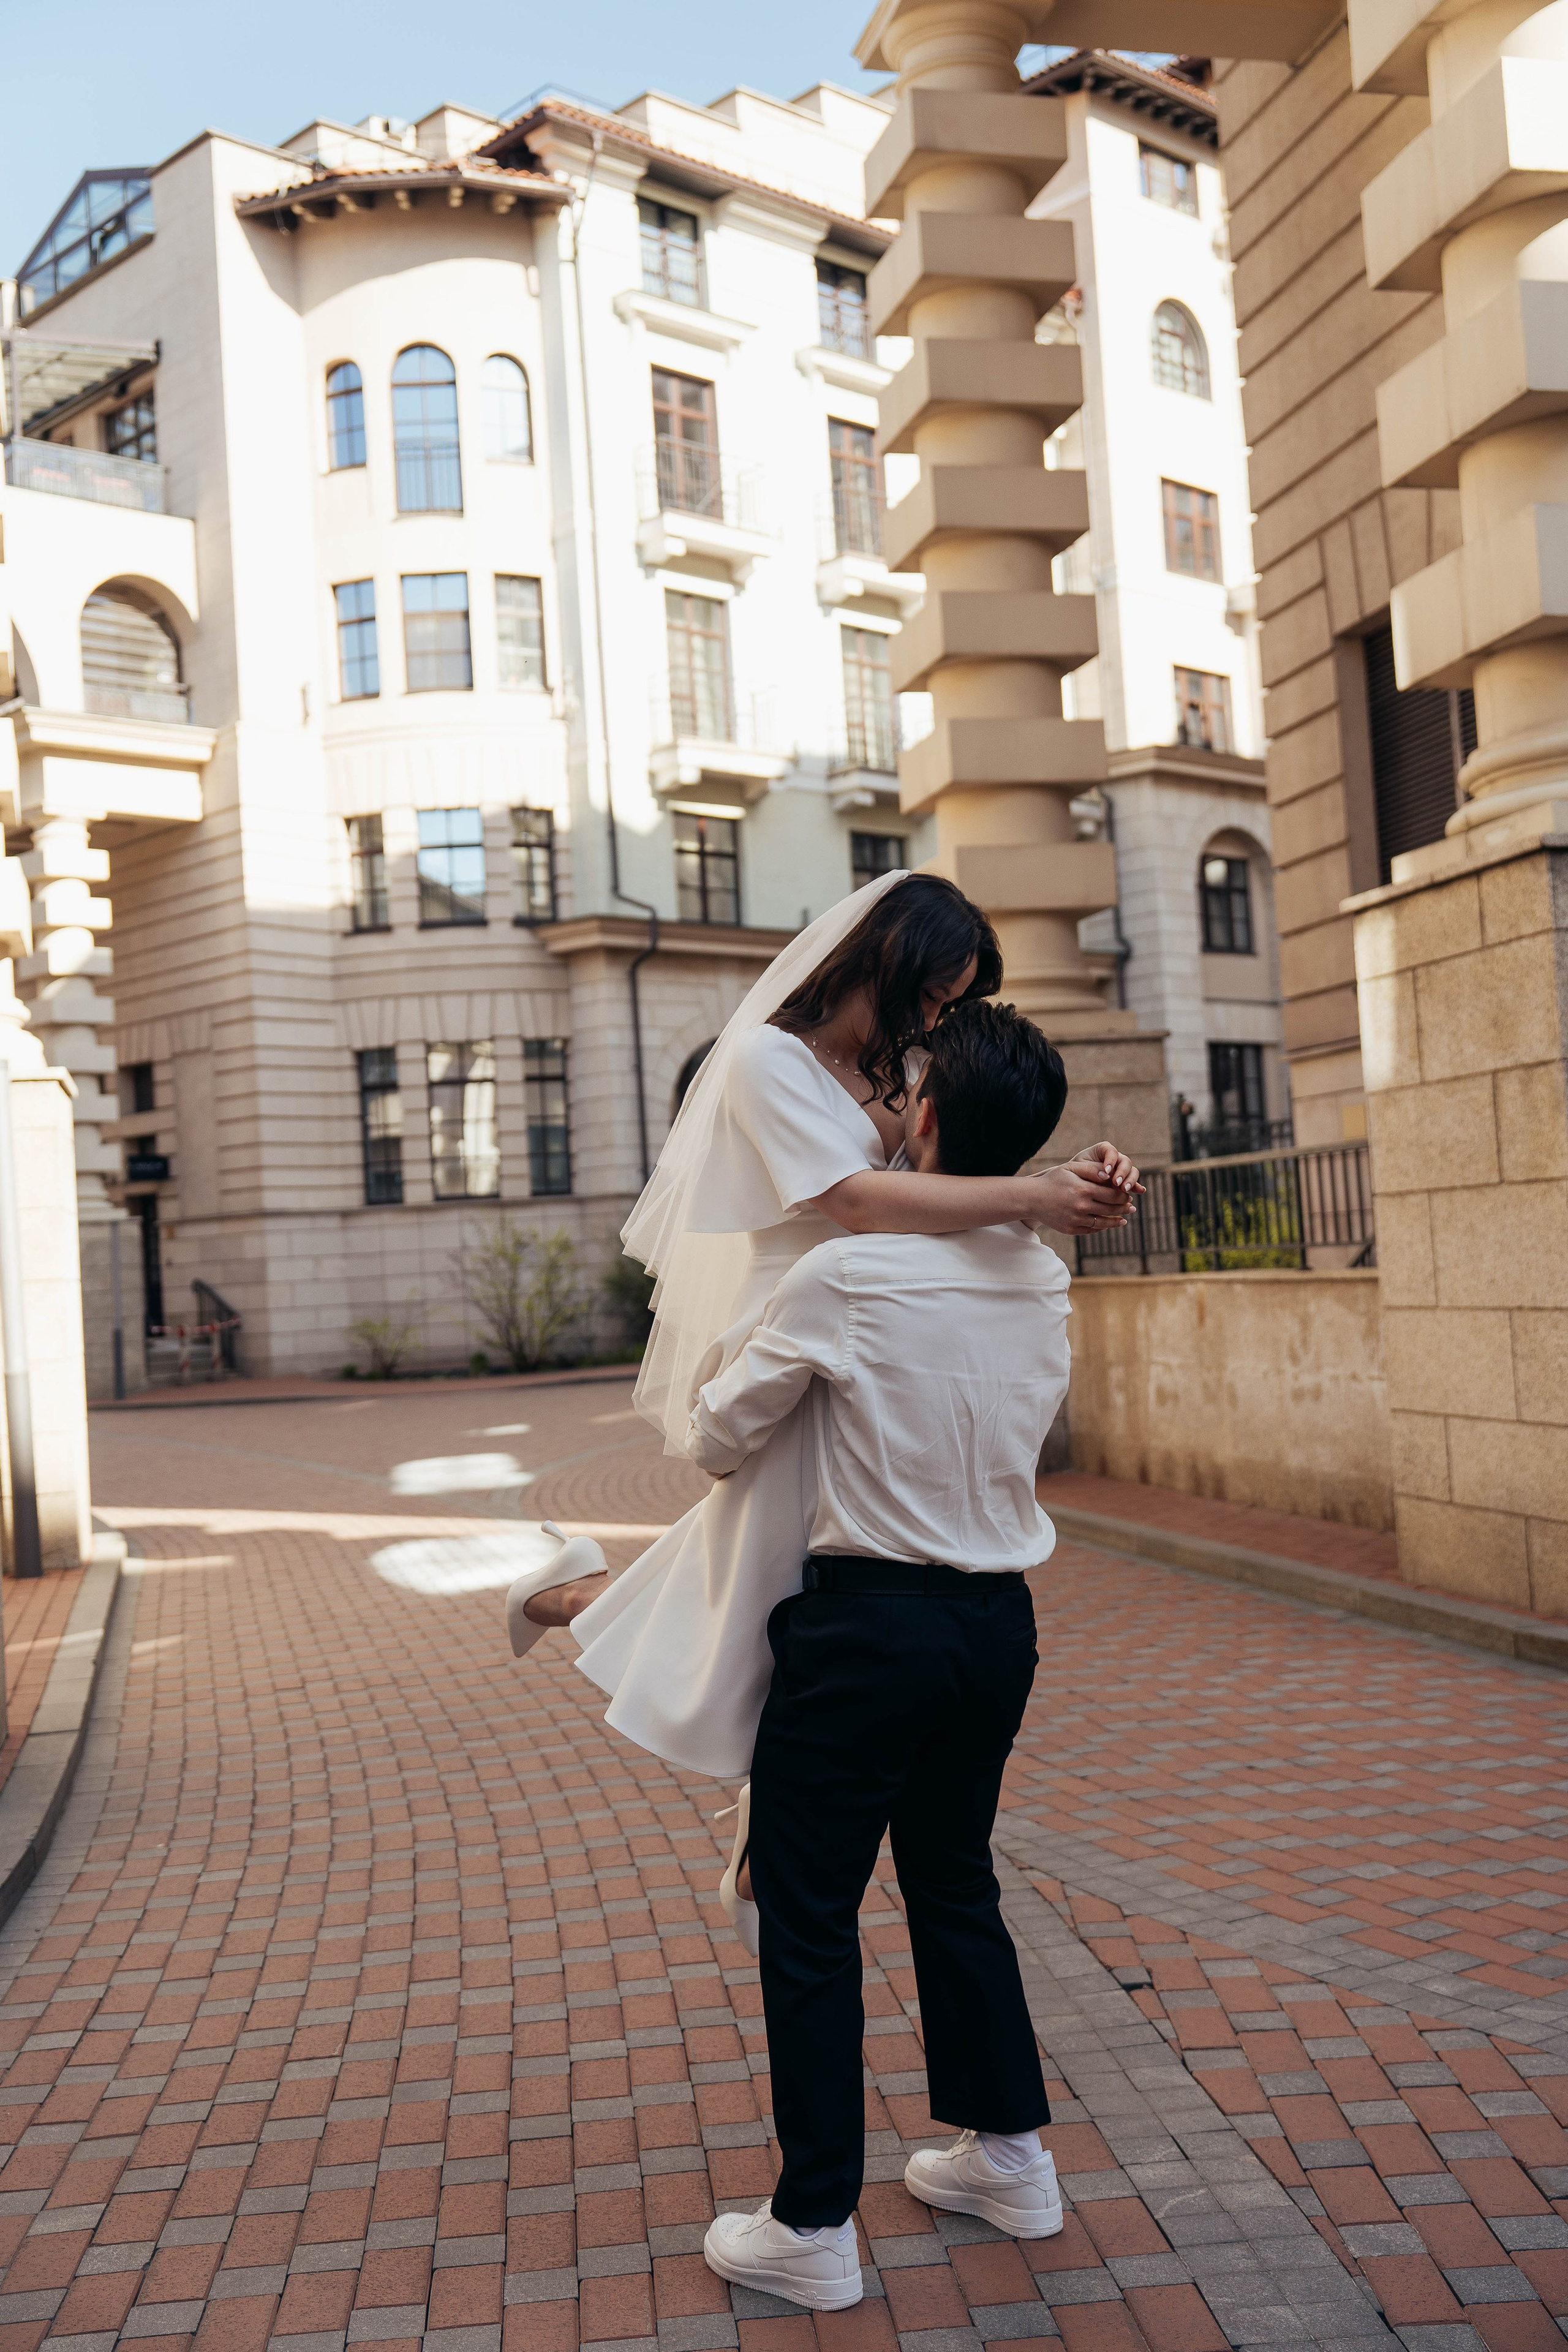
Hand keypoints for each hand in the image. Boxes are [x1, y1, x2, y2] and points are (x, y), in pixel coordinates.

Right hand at [1025, 1160, 1139, 1235]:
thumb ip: (1091, 1169)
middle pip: (1111, 1209)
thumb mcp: (1070, 1168)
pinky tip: (1107, 1224)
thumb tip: (1110, 1173)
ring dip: (1116, 1221)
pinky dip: (1102, 1228)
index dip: (1124, 1195)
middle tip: (1131, 1207)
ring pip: (1104, 1223)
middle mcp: (1081, 1206)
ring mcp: (1076, 1220)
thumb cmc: (1053, 1180)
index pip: (1113, 1194)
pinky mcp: (1071, 1229)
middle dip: (1124, 1208)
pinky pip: (1091, 1230)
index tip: (1129, 1194)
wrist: (1031, 1198)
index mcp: (1084, 1189)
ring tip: (1124, 1219)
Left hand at [1069, 1140, 1143, 1196]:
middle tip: (1116, 1183)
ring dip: (1131, 1180)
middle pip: (1125, 1161)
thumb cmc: (1074, 1174)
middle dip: (1122, 1172)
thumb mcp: (1079, 1170)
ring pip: (1132, 1171)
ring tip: (1124, 1190)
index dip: (1110, 1160)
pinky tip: (1140, 1191)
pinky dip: (1138, 1187)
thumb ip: (1092, 1169)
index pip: (1111, 1151)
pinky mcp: (1124, 1182)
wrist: (1074, 1186)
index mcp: (1103, 1151)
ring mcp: (1121, 1170)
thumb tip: (1106, 1175)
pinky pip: (1134, 1183)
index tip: (1106, 1171)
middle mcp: (1115, 1159)